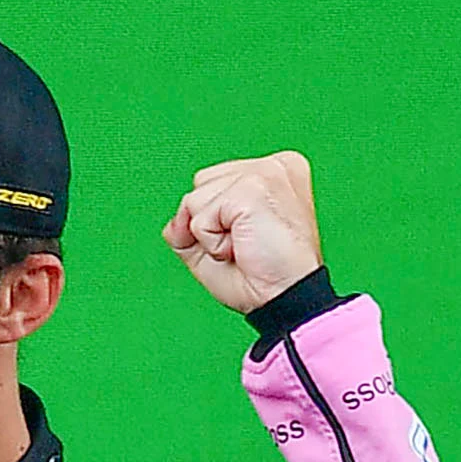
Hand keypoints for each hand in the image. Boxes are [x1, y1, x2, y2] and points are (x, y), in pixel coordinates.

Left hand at [163, 150, 323, 313]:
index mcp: (274, 170)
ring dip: (210, 234)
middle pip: (200, 184)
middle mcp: (274, 165)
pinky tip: (242, 247)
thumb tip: (176, 220)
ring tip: (245, 244)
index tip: (250, 237)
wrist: (284, 297)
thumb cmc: (261, 275)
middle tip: (246, 243)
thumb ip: (188, 222)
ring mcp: (264, 173)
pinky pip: (199, 218)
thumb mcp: (215, 243)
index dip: (215, 218)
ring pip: (195, 199)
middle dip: (210, 222)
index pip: (211, 181)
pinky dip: (212, 242)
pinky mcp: (252, 189)